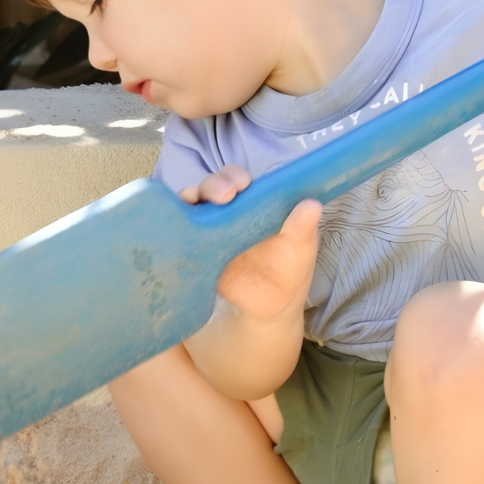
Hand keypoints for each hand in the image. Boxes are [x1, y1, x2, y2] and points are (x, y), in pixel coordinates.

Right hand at [180, 165, 321, 323]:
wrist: (268, 306)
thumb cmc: (287, 269)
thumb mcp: (299, 250)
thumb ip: (303, 229)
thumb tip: (312, 205)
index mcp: (255, 202)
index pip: (239, 179)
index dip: (235, 176)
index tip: (242, 184)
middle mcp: (228, 210)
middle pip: (212, 186)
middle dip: (213, 184)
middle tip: (224, 196)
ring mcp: (209, 228)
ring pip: (191, 203)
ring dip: (189, 197)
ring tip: (192, 201)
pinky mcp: (194, 248)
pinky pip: (179, 232)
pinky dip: (172, 223)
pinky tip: (173, 226)